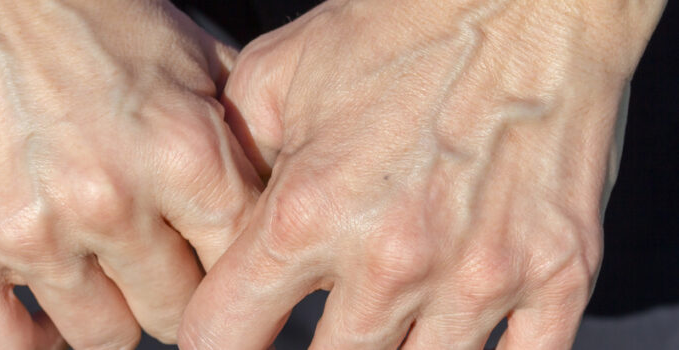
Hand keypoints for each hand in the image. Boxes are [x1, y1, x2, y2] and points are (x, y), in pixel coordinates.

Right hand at [0, 0, 259, 347]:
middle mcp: (110, 200)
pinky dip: (33, 345)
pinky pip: (2, 346)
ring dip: (111, 312)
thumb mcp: (194, 56)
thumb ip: (246, 132)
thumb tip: (287, 194)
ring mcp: (29, 228)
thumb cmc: (94, 16)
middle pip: (176, 314)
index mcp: (184, 154)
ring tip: (105, 272)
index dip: (234, 271)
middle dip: (174, 291)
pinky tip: (49, 321)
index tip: (219, 267)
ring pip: (104, 337)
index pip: (239, 268)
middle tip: (160, 262)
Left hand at [180, 0, 664, 348]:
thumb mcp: (277, 75)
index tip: (229, 332)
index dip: (214, 340)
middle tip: (325, 315)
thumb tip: (222, 217)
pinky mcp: (557, 274)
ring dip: (395, 348)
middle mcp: (390, 261)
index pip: (223, 333)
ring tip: (391, 307)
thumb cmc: (399, 26)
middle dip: (315, 348)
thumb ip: (235, 160)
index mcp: (306, 214)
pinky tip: (460, 324)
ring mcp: (479, 276)